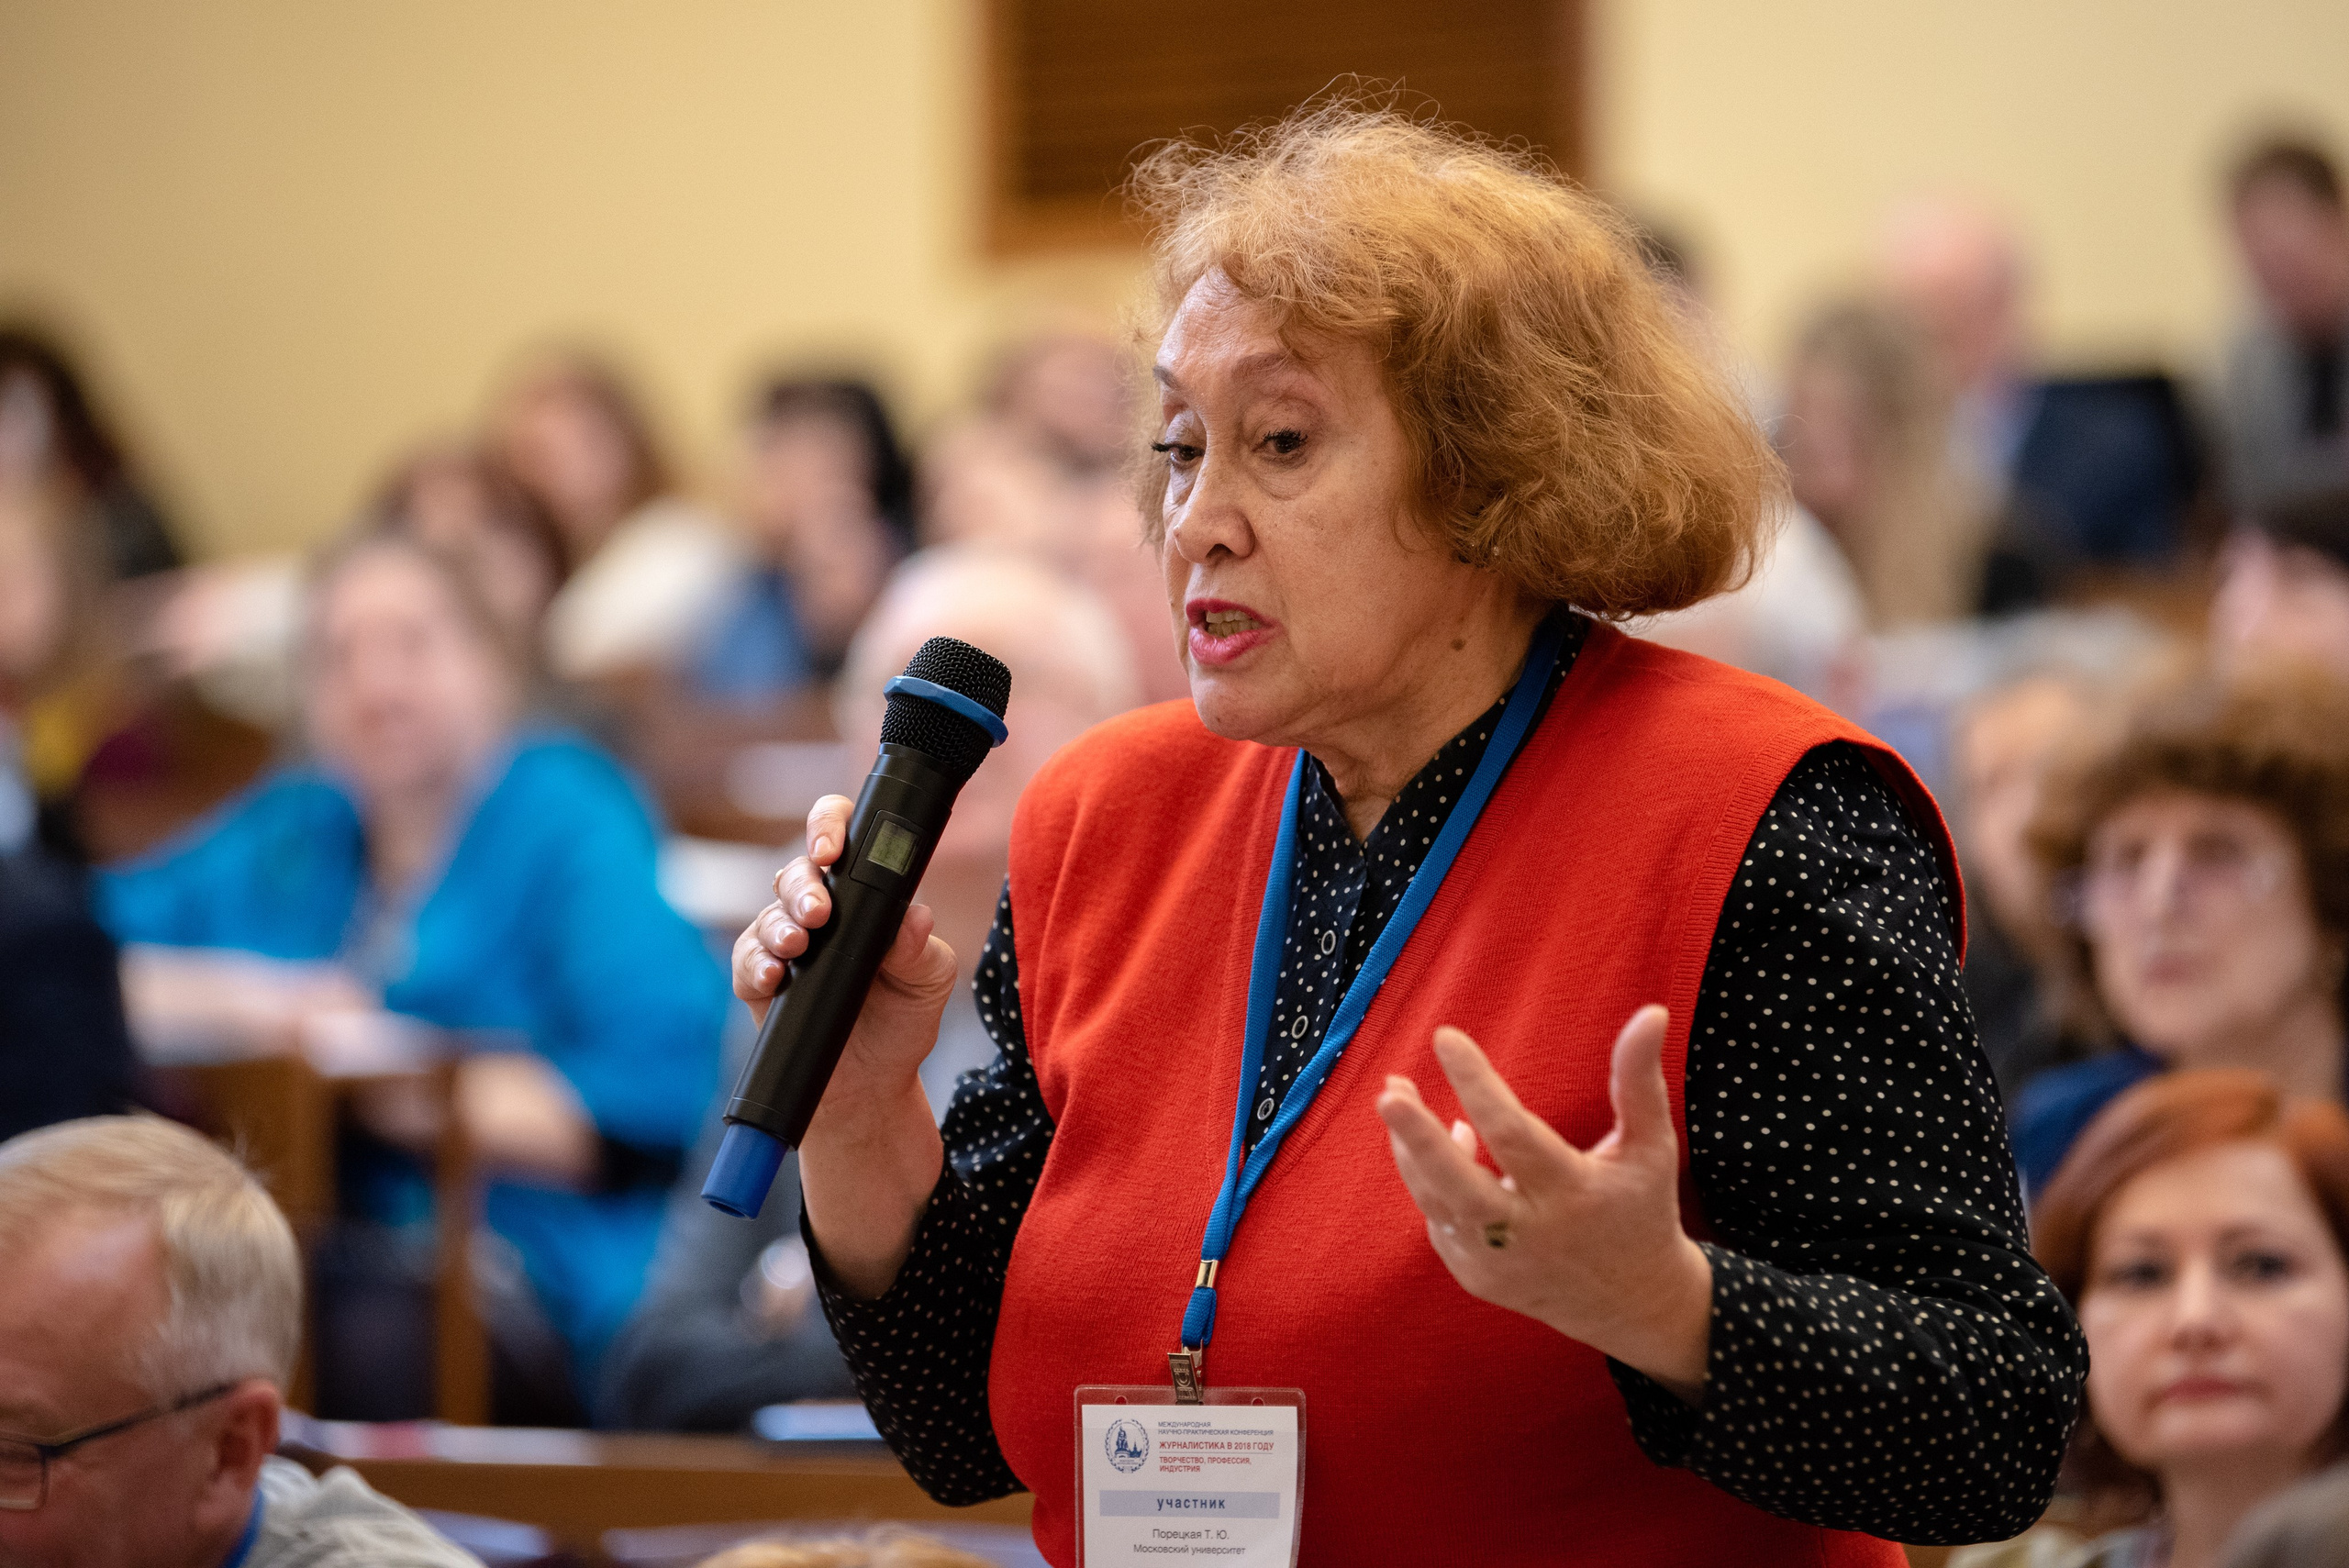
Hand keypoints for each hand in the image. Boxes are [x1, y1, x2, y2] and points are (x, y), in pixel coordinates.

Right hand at [730, 794, 958, 1121]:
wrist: (873, 1084)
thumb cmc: (903, 1018)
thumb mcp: (929, 981)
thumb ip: (922, 948)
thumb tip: (915, 918)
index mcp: (862, 895)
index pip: (841, 838)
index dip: (830, 827)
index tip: (834, 849)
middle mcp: (819, 910)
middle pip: (796, 872)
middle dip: (802, 885)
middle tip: (818, 911)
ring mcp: (785, 943)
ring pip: (769, 912)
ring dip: (780, 924)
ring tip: (797, 944)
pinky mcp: (758, 981)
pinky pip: (746, 960)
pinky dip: (756, 964)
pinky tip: (772, 975)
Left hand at [1375, 1005, 1712, 1403]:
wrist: (1634, 1305)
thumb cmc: (1641, 1210)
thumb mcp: (1650, 1148)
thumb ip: (1640, 1081)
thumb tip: (1652, 1011)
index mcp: (1573, 1194)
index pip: (1513, 1134)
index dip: (1477, 1084)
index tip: (1445, 1038)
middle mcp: (1530, 1233)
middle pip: (1459, 1185)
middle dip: (1418, 1138)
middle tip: (1388, 1095)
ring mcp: (1497, 1262)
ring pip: (1437, 1201)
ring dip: (1411, 1149)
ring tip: (1396, 1096)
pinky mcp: (1476, 1276)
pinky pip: (1440, 1221)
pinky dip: (1430, 1180)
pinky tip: (1438, 1141)